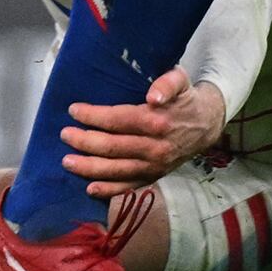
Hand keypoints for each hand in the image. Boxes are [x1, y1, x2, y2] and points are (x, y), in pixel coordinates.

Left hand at [57, 69, 227, 197]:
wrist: (207, 124)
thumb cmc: (185, 99)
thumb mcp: (180, 81)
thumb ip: (167, 83)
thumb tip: (153, 96)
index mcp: (157, 121)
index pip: (118, 120)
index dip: (93, 116)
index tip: (73, 110)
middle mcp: (155, 147)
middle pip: (113, 147)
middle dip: (85, 142)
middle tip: (64, 135)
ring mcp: (154, 166)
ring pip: (117, 170)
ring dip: (90, 168)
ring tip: (67, 162)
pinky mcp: (155, 176)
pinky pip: (129, 186)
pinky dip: (110, 190)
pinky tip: (90, 189)